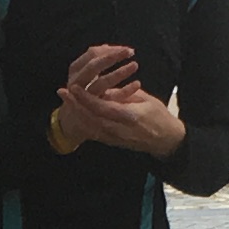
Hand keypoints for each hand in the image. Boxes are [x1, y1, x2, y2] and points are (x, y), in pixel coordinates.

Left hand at [59, 46, 184, 157]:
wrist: (165, 140)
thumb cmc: (158, 115)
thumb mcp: (144, 100)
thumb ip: (124, 95)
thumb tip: (104, 89)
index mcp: (129, 116)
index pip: (102, 107)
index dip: (86, 98)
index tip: (75, 86)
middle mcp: (119, 129)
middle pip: (91, 118)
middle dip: (75, 104)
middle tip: (62, 91)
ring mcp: (114, 138)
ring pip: (89, 126)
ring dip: (76, 112)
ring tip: (66, 99)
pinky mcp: (112, 142)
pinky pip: (94, 132)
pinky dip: (82, 121)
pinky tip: (75, 111)